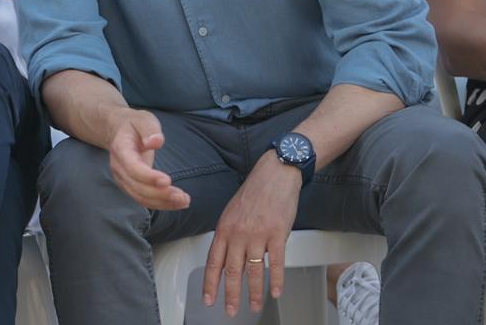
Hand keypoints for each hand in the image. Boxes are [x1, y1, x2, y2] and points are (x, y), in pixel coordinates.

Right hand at [107, 108, 189, 209]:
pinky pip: (143, 199)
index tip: (167, 180)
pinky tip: (177, 203)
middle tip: (182, 196)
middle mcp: (119, 167)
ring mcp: (123, 179)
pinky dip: (160, 204)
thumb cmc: (135, 125)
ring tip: (184, 201)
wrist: (120, 132)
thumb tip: (156, 142)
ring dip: (162, 202)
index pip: (132, 167)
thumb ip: (149, 129)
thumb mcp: (143, 119)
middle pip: (137, 186)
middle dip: (160, 194)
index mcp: (121, 149)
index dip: (148, 176)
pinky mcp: (130, 186)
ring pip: (140, 196)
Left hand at [202, 153, 301, 315]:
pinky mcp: (277, 234)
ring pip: (254, 271)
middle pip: (232, 271)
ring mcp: (258, 235)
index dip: (210, 283)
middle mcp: (238, 233)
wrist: (274, 175)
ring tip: (254, 306)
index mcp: (224, 228)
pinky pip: (276, 263)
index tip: (208, 299)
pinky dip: (276, 280)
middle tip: (230, 311)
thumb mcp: (231, 213)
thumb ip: (228, 235)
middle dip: (230, 295)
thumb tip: (225, 258)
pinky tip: (276, 291)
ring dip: (253, 292)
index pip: (214, 261)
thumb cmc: (253, 193)